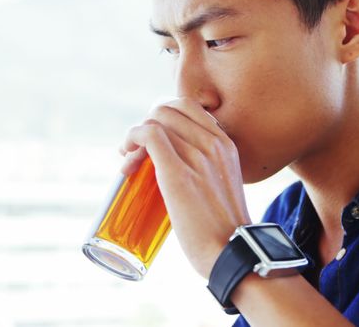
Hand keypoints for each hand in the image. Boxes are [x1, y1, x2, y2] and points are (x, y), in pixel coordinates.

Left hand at [119, 98, 250, 277]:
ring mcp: (197, 156)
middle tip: (137, 152)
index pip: (188, 107)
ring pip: (156, 121)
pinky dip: (131, 138)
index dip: (164, 117)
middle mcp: (214, 143)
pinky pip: (149, 134)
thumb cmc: (224, 229)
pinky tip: (126, 157)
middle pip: (168, 110)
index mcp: (226, 144)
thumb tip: (185, 175)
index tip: (154, 139)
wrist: (232, 251)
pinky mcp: (177, 173)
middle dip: (147, 124)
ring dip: (134, 137)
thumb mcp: (224, 185)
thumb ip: (209, 171)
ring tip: (129, 163)